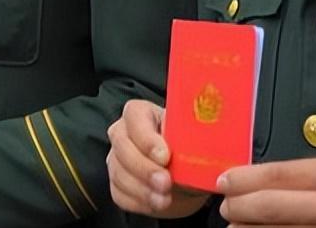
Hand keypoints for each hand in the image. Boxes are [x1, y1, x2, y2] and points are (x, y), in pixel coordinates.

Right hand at [108, 99, 208, 217]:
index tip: (165, 156)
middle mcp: (124, 132)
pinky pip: (119, 193)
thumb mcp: (195, 142)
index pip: (135, 116)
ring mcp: (117, 158)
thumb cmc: (191, 152)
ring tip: (165, 199)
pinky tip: (156, 203)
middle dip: (145, 168)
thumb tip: (198, 148)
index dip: (147, 137)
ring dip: (143, 189)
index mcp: (143, 113)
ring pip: (119, 172)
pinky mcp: (116, 183)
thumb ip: (192, 141)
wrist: (189, 178)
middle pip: (123, 145)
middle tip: (165, 182)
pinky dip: (138, 201)